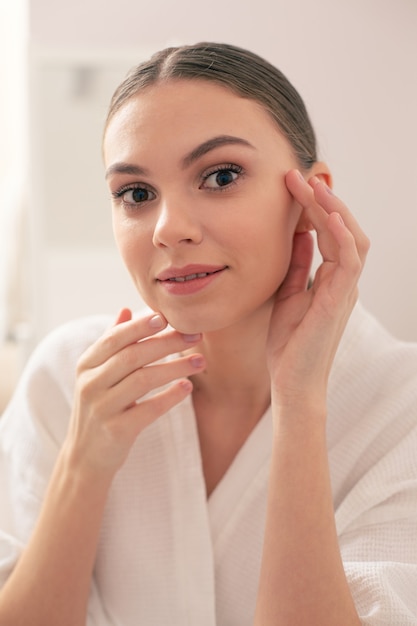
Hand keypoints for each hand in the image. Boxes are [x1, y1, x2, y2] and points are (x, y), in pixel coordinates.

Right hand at [65, 309, 204, 475]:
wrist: (85, 456)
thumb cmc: (99, 406)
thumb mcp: (97, 374)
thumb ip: (111, 342)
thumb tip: (127, 310)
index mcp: (87, 365)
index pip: (115, 339)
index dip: (140, 327)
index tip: (166, 316)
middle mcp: (91, 384)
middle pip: (132, 357)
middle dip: (166, 343)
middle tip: (194, 335)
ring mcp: (102, 409)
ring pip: (142, 381)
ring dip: (175, 368)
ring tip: (200, 362)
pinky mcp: (116, 431)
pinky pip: (148, 410)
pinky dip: (170, 397)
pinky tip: (187, 387)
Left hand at [267, 170, 369, 412]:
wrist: (290, 383)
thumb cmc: (288, 346)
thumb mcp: (288, 296)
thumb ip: (297, 267)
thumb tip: (298, 235)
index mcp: (331, 280)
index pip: (329, 233)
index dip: (313, 207)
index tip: (291, 185)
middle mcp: (343, 281)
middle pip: (343, 228)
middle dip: (322, 199)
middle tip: (297, 175)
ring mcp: (345, 290)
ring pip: (351, 236)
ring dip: (332, 208)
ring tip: (310, 184)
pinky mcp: (340, 300)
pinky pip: (349, 258)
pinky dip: (341, 233)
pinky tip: (326, 212)